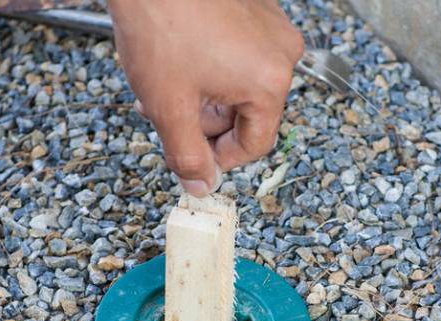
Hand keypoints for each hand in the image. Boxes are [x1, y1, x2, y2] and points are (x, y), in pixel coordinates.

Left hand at [110, 0, 303, 195]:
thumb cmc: (160, 22)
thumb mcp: (169, 106)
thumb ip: (187, 155)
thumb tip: (201, 184)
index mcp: (269, 81)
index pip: (256, 143)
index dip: (220, 158)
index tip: (194, 157)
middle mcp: (281, 51)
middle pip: (247, 113)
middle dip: (204, 121)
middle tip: (166, 115)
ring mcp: (269, 25)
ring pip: (238, 83)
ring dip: (203, 94)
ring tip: (165, 84)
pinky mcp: (255, 8)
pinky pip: (238, 53)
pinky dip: (209, 64)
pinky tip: (178, 58)